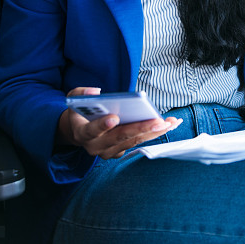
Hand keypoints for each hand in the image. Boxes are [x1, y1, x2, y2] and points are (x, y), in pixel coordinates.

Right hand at [57, 87, 181, 158]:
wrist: (78, 130)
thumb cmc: (80, 112)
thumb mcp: (74, 98)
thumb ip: (81, 94)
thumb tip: (96, 92)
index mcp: (82, 133)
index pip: (91, 131)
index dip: (102, 126)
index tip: (114, 118)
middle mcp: (96, 146)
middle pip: (120, 137)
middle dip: (140, 128)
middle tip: (158, 121)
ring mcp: (109, 152)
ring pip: (133, 142)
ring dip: (153, 132)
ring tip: (170, 122)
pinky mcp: (120, 151)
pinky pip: (138, 142)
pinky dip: (153, 134)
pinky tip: (168, 124)